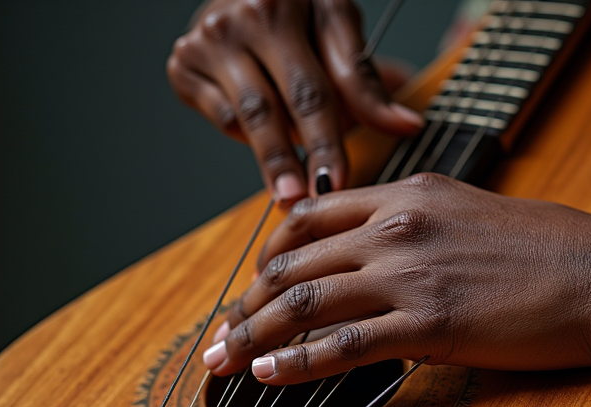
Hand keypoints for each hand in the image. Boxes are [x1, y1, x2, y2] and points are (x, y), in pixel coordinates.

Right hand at [167, 0, 423, 204]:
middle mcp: (234, 20)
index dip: (326, 141)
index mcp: (278, 4)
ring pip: (243, 119)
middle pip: (270, 110)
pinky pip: (222, 117)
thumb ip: (365, 80)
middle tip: (305, 203)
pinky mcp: (182, 65)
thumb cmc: (298, 8)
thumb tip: (408, 126)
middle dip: (290, 162)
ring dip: (269, 161)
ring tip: (288, 194)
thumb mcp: (338, 26)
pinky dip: (246, 136)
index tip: (337, 184)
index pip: (310, 89)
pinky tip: (267, 143)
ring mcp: (202, 43)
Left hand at [200, 172, 590, 406]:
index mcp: (408, 195)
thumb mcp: (476, 217)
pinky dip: (297, 361)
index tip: (254, 287)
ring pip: (306, 302)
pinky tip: (267, 373)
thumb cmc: (557, 254)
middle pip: (293, 262)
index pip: (310, 219)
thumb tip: (387, 263)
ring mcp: (412, 273)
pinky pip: (345, 345)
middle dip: (246, 302)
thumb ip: (422, 231)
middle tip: (219, 332)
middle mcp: (398, 226)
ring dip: (252, 333)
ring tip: (220, 360)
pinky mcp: (431, 323)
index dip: (269, 256)